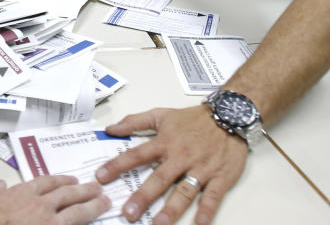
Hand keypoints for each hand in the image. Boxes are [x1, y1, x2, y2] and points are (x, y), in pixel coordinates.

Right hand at [0, 176, 110, 224]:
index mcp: (23, 193)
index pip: (48, 182)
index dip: (62, 180)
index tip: (71, 179)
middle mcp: (40, 205)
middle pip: (68, 194)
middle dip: (84, 190)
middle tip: (97, 188)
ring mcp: (49, 222)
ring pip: (77, 211)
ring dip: (92, 206)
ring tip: (104, 202)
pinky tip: (92, 224)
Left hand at [94, 106, 246, 224]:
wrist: (229, 116)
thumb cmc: (192, 119)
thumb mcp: (161, 115)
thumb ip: (134, 121)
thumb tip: (110, 129)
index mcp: (165, 142)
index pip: (136, 155)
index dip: (117, 165)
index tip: (100, 177)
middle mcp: (181, 156)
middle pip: (159, 178)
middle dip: (143, 196)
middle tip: (128, 212)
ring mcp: (201, 168)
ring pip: (184, 190)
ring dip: (172, 208)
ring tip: (158, 223)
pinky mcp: (221, 177)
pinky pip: (213, 196)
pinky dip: (207, 210)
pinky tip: (199, 223)